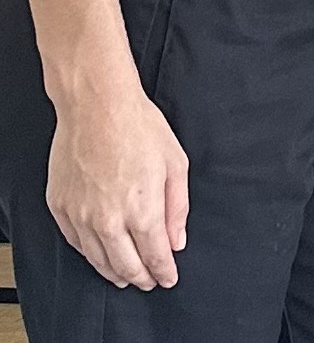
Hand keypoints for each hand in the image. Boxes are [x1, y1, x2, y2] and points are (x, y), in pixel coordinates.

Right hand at [48, 81, 188, 290]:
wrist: (97, 107)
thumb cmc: (140, 128)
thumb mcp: (175, 164)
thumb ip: (177, 208)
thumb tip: (176, 241)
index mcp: (142, 208)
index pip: (154, 255)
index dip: (163, 271)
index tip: (168, 278)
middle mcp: (108, 218)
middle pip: (125, 265)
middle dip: (141, 278)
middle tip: (150, 282)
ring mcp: (80, 215)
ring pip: (97, 259)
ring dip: (114, 272)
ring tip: (126, 277)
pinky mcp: (60, 207)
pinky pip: (75, 242)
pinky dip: (90, 254)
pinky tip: (100, 255)